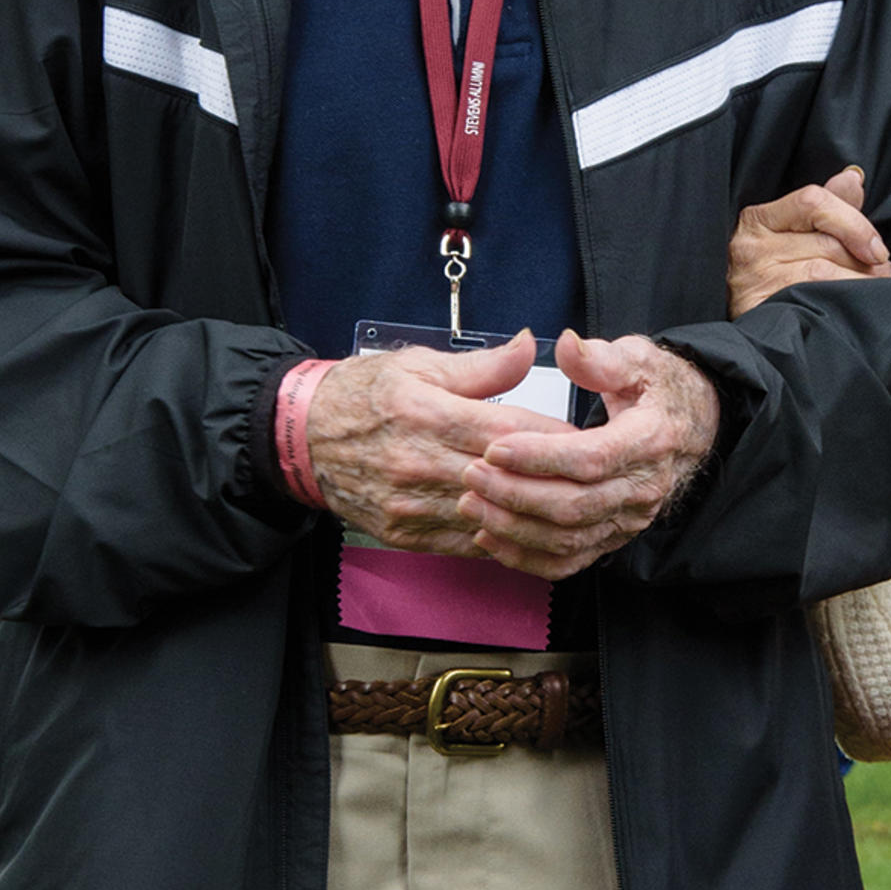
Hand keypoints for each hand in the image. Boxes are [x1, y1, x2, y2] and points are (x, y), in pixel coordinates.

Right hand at [305, 331, 575, 558]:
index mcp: (427, 416)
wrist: (298, 437)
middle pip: (504, 478)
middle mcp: (419, 465)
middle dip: (552, 478)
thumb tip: (529, 346)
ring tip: (569, 505)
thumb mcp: (419, 365)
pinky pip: (464, 543)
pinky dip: (499, 537)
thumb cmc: (363, 393)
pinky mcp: (403, 533)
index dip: (554, 438)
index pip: (508, 433)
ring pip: (488, 518)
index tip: (589, 438)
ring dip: (529, 514)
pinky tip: (526, 528)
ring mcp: (410, 505)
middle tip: (592, 475)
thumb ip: (482, 366)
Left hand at [453, 331, 720, 579]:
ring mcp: (629, 519)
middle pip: (574, 505)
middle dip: (516, 493)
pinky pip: (568, 562)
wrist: (692, 426)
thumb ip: (600, 358)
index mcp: (650, 439)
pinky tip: (491, 537)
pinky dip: (526, 558)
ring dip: (514, 527)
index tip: (495, 447)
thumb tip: (567, 345)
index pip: (591, 458)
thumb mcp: (638, 359)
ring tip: (471, 504)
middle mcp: (644, 487)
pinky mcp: (613, 537)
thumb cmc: (657, 390)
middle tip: (470, 475)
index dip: (540, 457)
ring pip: (567, 538)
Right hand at [728, 164, 890, 316]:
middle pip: (826, 244)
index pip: (813, 202)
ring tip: (877, 292)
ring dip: (860, 284)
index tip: (878, 249)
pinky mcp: (756, 310)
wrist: (731, 318)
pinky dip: (841, 304)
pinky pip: (810, 301)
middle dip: (866, 262)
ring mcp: (752, 280)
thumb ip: (826, 207)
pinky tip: (855, 308)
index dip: (854, 223)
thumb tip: (853, 179)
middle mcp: (751, 246)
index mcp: (760, 218)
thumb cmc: (772, 267)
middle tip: (887, 275)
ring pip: (822, 274)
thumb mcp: (794, 232)